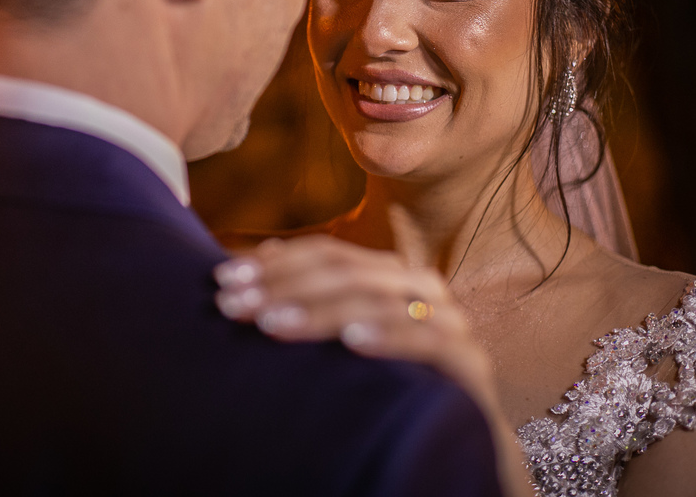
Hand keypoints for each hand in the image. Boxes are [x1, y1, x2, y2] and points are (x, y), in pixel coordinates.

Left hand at [213, 235, 496, 416]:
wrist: (463, 442)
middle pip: (348, 273)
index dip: (275, 262)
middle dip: (284, 286)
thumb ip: (311, 298)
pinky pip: (431, 341)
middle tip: (234, 306)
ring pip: (381, 300)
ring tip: (273, 323)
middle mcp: (423, 290)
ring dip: (322, 310)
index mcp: (392, 276)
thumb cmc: (394, 386)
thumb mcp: (345, 339)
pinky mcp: (470, 363)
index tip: (225, 280)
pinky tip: (351, 340)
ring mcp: (450, 323)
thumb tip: (258, 253)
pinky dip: (390, 335)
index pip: (330, 254)